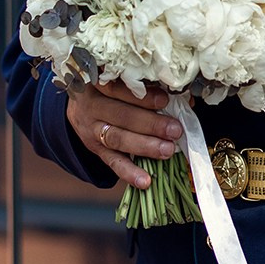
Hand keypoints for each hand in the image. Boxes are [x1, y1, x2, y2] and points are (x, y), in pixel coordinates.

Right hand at [66, 80, 182, 189]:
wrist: (79, 108)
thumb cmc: (110, 90)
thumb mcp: (121, 82)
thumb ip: (149, 87)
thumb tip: (184, 99)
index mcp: (98, 83)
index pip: (118, 88)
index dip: (143, 96)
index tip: (165, 100)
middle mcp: (92, 106)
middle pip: (121, 115)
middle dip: (150, 124)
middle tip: (174, 130)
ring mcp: (92, 130)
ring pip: (117, 138)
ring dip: (145, 146)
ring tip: (167, 150)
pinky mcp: (95, 150)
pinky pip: (112, 162)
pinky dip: (129, 173)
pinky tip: (145, 181)